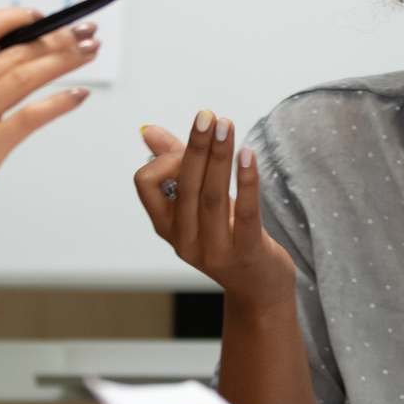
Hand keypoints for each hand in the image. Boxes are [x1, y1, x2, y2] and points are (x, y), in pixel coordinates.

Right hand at [0, 10, 96, 261]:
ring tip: (89, 52)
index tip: (40, 18)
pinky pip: (31, 116)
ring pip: (26, 75)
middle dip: (55, 36)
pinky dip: (60, 101)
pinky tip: (78, 95)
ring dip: (64, 59)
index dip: (14, 18)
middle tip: (84, 31)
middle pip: (13, 51)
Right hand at [133, 113, 294, 308]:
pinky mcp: (246, 252)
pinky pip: (245, 211)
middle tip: (206, 116)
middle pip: (184, 185)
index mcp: (166, 225)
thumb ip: (173, 165)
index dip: (166, 159)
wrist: (257, 288)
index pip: (146, 184)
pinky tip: (248, 154)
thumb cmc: (225, 237)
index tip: (187, 148)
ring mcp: (214, 250)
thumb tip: (149, 131)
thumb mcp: (196, 205)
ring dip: (219, 156)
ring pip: (212, 196)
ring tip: (226, 124)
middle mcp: (184, 240)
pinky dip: (246, 180)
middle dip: (195, 146)